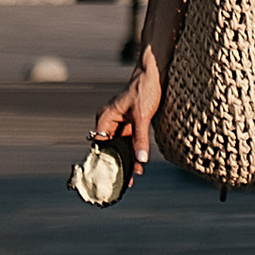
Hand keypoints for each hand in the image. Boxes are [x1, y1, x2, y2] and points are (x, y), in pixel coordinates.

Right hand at [94, 55, 162, 172]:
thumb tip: (141, 160)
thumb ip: (140, 138)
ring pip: (120, 146)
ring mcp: (120, 123)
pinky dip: (134, 152)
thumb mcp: (142, 116)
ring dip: (126, 160)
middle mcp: (109, 122)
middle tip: (124, 181)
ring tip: (133, 176)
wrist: (154, 74)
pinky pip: (129, 141)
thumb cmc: (144, 89)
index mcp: (105, 118)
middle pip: (109, 148)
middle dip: (116, 164)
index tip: (109, 176)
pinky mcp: (131, 124)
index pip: (99, 145)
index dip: (103, 161)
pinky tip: (139, 164)